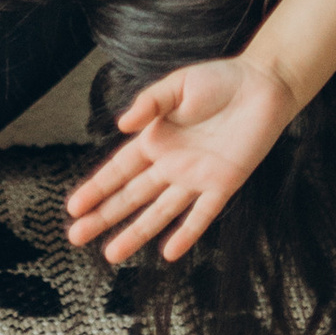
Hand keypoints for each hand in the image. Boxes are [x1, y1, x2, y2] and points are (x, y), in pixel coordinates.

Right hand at [64, 57, 298, 264]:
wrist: (263, 85)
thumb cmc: (219, 80)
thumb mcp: (178, 84)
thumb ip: (150, 103)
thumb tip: (121, 125)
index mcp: (157, 138)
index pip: (119, 169)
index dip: (96, 188)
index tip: (73, 207)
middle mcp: (171, 164)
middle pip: (131, 196)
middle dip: (103, 216)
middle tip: (75, 237)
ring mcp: (195, 178)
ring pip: (159, 212)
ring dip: (135, 232)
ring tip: (111, 254)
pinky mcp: (223, 185)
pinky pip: (201, 215)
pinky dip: (186, 233)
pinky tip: (169, 252)